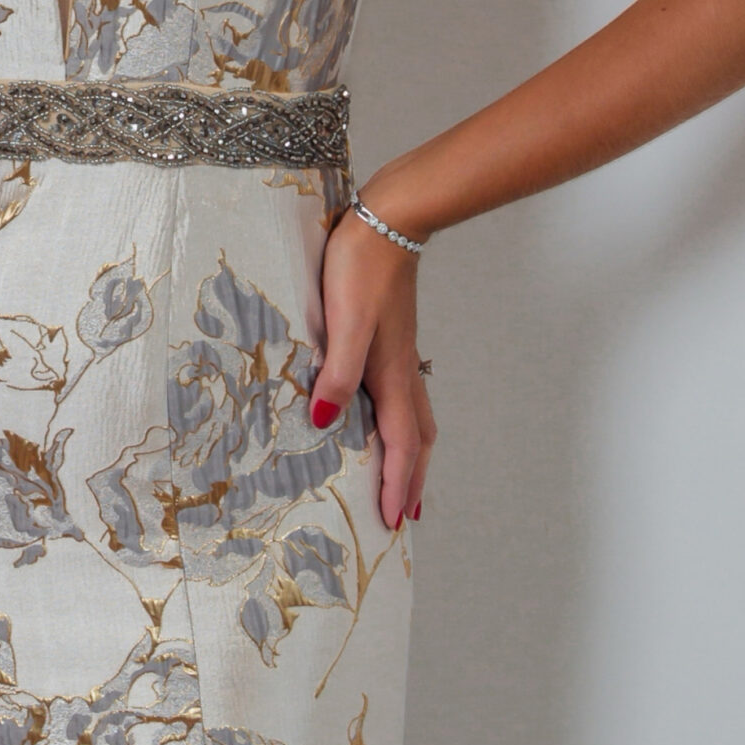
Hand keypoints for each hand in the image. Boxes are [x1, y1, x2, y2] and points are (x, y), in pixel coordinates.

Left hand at [309, 194, 434, 530]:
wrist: (388, 222)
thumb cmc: (362, 269)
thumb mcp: (343, 322)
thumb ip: (337, 372)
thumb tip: (327, 422)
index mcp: (392, 375)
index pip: (400, 444)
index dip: (395, 483)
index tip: (393, 522)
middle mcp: (402, 371)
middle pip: (417, 440)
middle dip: (410, 480)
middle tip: (405, 517)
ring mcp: (400, 354)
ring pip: (415, 418)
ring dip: (411, 454)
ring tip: (404, 478)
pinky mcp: (392, 338)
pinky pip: (404, 396)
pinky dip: (402, 422)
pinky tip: (385, 416)